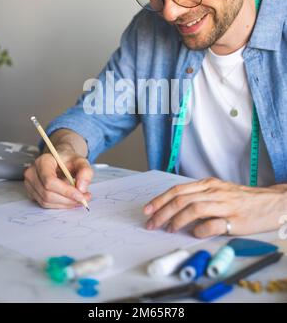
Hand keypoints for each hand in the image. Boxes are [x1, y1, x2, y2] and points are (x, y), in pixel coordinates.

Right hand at [24, 151, 92, 208]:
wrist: (61, 161)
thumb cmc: (69, 160)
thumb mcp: (81, 161)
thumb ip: (85, 172)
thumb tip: (81, 189)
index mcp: (43, 161)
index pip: (50, 181)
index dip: (66, 191)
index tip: (81, 196)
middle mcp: (32, 172)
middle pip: (48, 193)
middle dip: (68, 199)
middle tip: (84, 199)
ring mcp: (30, 184)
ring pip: (46, 201)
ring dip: (65, 203)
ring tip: (80, 198)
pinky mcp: (32, 193)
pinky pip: (45, 204)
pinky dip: (60, 204)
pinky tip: (70, 200)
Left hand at [143, 177, 286, 237]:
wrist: (270, 202)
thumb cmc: (241, 199)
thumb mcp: (217, 191)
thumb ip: (198, 197)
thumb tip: (176, 210)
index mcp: (207, 184)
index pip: (177, 190)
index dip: (160, 200)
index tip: (148, 210)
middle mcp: (213, 191)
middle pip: (181, 199)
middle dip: (162, 212)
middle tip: (151, 224)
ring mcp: (224, 205)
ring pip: (193, 209)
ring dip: (177, 220)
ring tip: (168, 229)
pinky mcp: (234, 220)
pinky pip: (213, 224)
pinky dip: (200, 230)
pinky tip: (194, 233)